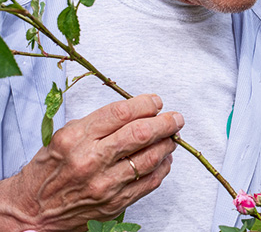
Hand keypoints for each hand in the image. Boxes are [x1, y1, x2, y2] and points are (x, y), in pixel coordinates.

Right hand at [0, 94, 183, 230]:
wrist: (33, 211)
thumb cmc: (50, 171)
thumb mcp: (65, 136)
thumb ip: (99, 123)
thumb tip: (137, 110)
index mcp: (77, 138)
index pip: (121, 113)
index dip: (145, 104)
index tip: (156, 102)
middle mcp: (91, 160)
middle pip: (141, 134)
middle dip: (165, 122)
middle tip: (175, 118)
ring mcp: (105, 184)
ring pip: (150, 158)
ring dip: (168, 144)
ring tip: (172, 137)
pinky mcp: (116, 202)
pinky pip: (150, 182)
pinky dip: (163, 167)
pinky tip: (164, 159)